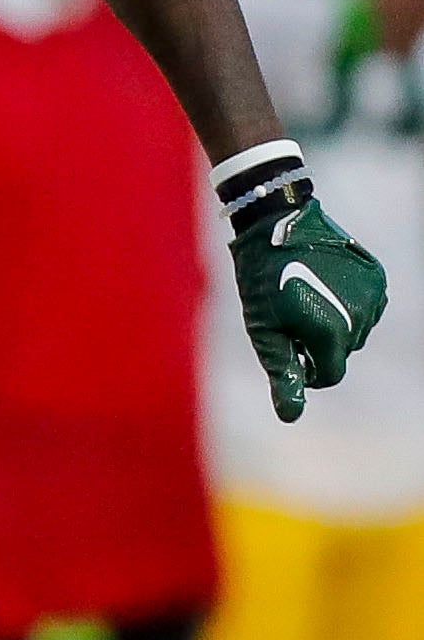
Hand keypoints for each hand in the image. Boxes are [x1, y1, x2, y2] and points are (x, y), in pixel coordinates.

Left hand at [231, 177, 387, 420]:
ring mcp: (373, 295)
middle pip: (342, 353)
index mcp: (331, 333)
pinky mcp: (377, 277)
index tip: (288, 350)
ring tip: (305, 298)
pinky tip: (324, 285)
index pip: (329, 376)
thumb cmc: (262, 281)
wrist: (278, 224)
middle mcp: (360, 317)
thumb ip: (282, 374)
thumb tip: (291, 416)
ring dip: (334, 325)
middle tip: (290, 316)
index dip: (305, 370)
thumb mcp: (264, 331)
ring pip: (356, 331)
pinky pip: (366, 308)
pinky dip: (348, 306)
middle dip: (318, 344)